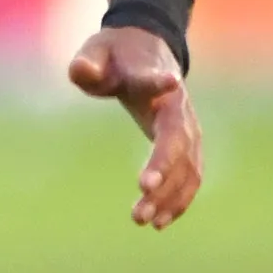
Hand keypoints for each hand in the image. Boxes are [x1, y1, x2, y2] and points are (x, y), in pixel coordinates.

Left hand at [66, 25, 199, 228]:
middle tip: (141, 200)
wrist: (148, 49)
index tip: (170, 83)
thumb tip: (82, 71)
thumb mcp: (95, 51)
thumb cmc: (115, 54)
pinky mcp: (188, 145)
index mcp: (156, 77)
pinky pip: (191, 176)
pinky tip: (159, 222)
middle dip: (163, 171)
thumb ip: (87, 63)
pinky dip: (180, 200)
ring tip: (145, 221)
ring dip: (171, 196)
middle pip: (178, 142)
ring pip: (189, 166)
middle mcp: (179, 107)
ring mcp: (188, 128)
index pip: (158, 83)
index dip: (160, 84)